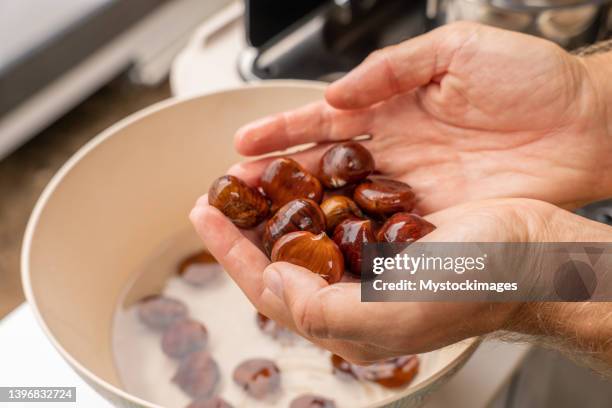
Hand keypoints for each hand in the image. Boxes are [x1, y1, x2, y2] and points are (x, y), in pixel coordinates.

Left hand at [190, 196, 611, 363]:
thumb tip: (276, 282)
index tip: (205, 216)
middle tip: (216, 198)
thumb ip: (325, 309)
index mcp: (348, 319)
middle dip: (243, 230)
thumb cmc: (477, 287)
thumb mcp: (396, 312)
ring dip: (273, 209)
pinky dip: (311, 195)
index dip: (232, 253)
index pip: (271, 288)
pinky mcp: (387, 233)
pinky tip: (300, 178)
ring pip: (304, 236)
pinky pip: (336, 214)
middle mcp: (352, 293)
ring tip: (247, 183)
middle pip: (279, 262)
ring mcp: (369, 262)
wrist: (532, 255)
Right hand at [231, 22, 611, 212]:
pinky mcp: (433, 217)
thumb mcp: (456, 51)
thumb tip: (340, 95)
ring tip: (262, 227)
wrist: (585, 125)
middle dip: (275, 180)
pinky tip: (323, 250)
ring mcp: (409, 187)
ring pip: (342, 204)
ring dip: (302, 215)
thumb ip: (393, 68)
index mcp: (392, 106)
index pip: (323, 121)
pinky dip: (350, 240)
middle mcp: (393, 150)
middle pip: (321, 168)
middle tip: (234, 195)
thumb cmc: (530, 79)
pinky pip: (382, 230)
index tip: (241, 145)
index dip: (280, 132)